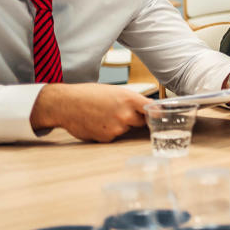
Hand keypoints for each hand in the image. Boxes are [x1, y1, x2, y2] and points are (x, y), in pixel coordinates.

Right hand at [30, 83, 149, 142]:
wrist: (66, 104)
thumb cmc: (89, 94)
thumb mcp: (114, 91)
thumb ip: (131, 101)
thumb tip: (145, 109)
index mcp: (129, 99)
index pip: (153, 110)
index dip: (158, 114)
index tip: (163, 118)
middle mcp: (125, 114)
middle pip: (141, 121)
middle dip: (136, 118)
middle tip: (120, 112)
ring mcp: (116, 128)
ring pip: (126, 129)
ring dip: (120, 125)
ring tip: (104, 115)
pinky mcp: (107, 138)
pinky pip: (114, 136)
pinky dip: (108, 131)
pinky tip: (97, 122)